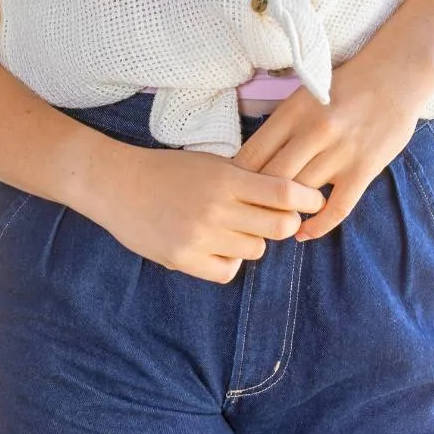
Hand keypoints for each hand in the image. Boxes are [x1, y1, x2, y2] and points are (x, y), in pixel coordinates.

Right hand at [86, 143, 326, 282]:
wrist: (118, 185)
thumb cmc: (169, 170)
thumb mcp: (212, 163)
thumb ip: (247, 178)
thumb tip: (290, 195)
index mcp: (227, 179)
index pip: (284, 192)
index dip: (307, 199)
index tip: (315, 201)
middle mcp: (217, 209)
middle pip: (279, 227)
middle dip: (285, 224)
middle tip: (277, 218)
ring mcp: (200, 237)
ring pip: (255, 251)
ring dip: (253, 241)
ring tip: (235, 229)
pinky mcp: (183, 259)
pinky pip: (228, 271)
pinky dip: (229, 261)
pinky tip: (218, 247)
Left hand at [231, 51, 432, 242]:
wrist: (396, 74)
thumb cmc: (346, 84)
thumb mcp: (305, 95)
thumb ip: (282, 125)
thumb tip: (252, 160)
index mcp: (293, 112)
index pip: (251, 156)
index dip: (237, 180)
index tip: (233, 192)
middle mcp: (314, 133)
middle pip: (271, 180)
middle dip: (256, 202)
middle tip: (249, 214)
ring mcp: (340, 152)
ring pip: (300, 195)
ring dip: (286, 213)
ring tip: (274, 222)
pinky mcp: (364, 168)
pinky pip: (337, 208)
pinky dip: (318, 225)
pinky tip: (304, 232)